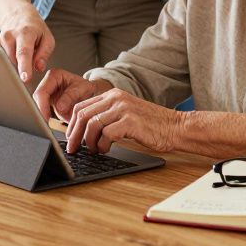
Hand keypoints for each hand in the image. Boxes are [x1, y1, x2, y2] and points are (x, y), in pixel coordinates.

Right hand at [0, 6, 54, 81]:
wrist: (17, 16)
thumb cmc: (34, 29)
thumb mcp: (47, 38)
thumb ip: (44, 54)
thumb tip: (38, 68)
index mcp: (25, 33)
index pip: (23, 52)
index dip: (24, 67)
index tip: (25, 78)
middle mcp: (8, 36)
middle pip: (12, 61)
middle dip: (20, 70)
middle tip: (28, 71)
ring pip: (5, 63)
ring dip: (14, 66)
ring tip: (21, 59)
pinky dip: (7, 64)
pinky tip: (13, 58)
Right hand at [33, 68, 100, 123]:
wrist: (91, 93)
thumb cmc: (87, 88)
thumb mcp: (84, 89)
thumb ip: (71, 96)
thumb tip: (59, 107)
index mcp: (54, 75)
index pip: (42, 91)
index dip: (42, 106)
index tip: (45, 117)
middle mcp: (47, 83)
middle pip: (37, 100)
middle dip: (41, 113)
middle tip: (46, 125)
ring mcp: (47, 94)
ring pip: (38, 107)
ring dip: (44, 116)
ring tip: (51, 125)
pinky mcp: (48, 103)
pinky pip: (44, 112)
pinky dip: (47, 119)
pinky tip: (52, 124)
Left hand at [66, 88, 181, 154]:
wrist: (175, 127)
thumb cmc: (151, 125)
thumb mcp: (125, 114)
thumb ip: (107, 116)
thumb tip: (83, 131)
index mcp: (112, 95)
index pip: (81, 106)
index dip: (71, 124)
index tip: (70, 138)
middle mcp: (116, 98)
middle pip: (82, 115)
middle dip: (74, 135)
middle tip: (73, 149)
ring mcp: (123, 109)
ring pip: (92, 125)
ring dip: (89, 142)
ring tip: (94, 150)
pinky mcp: (130, 122)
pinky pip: (106, 134)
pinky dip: (102, 145)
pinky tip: (106, 150)